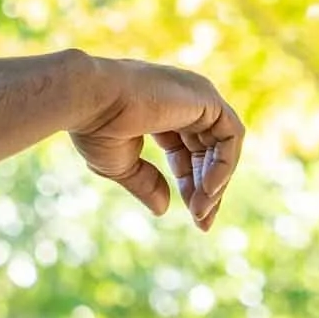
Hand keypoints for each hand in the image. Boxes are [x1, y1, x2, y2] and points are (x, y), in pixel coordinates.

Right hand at [66, 56, 245, 229]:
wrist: (87, 99)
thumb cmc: (95, 127)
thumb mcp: (121, 164)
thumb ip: (146, 183)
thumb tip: (163, 209)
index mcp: (162, 110)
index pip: (188, 150)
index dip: (191, 183)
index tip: (193, 215)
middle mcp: (184, 100)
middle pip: (208, 150)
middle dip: (207, 188)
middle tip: (202, 221)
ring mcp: (197, 96)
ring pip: (224, 146)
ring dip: (215, 182)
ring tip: (200, 211)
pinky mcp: (206, 98)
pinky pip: (231, 137)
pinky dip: (224, 166)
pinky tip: (206, 192)